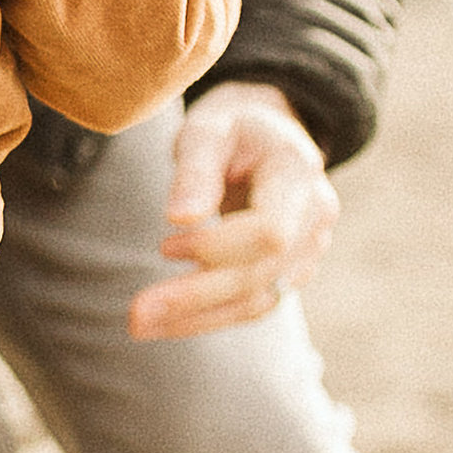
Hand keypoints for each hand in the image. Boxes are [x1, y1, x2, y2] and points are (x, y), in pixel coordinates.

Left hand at [128, 81, 337, 340]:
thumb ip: (195, 169)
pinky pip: (254, 302)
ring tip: (141, 326)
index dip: (217, 247)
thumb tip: (178, 217)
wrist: (266, 132)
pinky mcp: (292, 269)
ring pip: (258, 299)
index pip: (270, 231)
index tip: (164, 246)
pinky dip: (211, 316)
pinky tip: (168, 321)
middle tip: (135, 316)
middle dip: (196, 298)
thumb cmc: (231, 126)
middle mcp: (316, 216)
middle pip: (260, 274)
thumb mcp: (207, 128)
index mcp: (299, 173)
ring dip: (198, 318)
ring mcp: (310, 247)